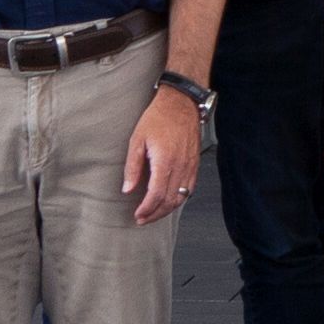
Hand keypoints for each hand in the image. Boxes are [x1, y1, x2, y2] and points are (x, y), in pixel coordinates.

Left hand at [124, 88, 203, 225]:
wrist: (181, 104)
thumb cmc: (159, 118)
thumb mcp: (137, 139)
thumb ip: (132, 167)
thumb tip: (127, 188)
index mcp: (165, 161)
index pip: (156, 195)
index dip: (146, 209)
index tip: (137, 215)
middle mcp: (180, 166)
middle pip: (169, 201)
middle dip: (155, 214)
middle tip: (142, 219)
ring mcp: (190, 166)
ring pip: (181, 197)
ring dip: (167, 210)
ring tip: (154, 213)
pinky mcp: (195, 164)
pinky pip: (189, 189)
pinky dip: (178, 200)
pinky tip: (169, 201)